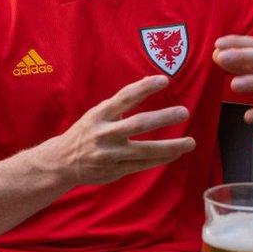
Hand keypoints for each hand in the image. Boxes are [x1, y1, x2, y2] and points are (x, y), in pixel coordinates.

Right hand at [47, 75, 194, 185]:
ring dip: (170, 146)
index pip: (124, 97)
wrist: (61, 161)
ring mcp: (109, 154)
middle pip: (138, 124)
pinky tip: (175, 154)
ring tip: (191, 142)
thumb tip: (148, 85)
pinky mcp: (114, 171)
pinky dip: (160, 159)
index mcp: (98, 115)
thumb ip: (118, 106)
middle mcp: (103, 133)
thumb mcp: (96, 115)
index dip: (144, 87)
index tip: (164, 80)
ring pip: (145, 150)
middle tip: (184, 112)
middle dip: (163, 118)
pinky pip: (142, 165)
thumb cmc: (86, 133)